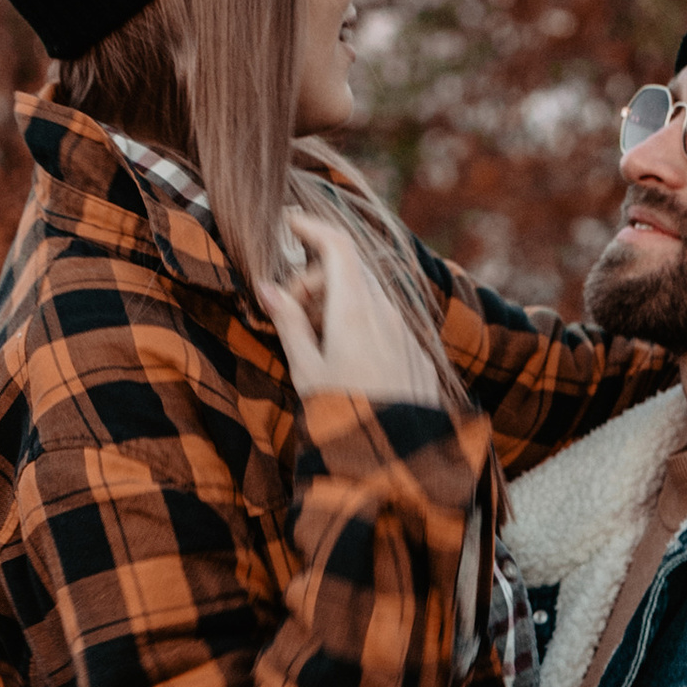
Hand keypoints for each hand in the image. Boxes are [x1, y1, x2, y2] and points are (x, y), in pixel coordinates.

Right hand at [260, 210, 436, 404]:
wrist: (398, 464)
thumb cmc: (345, 418)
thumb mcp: (307, 372)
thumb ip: (289, 324)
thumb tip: (267, 288)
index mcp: (355, 311)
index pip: (337, 246)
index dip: (312, 227)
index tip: (289, 223)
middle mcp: (387, 314)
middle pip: (351, 270)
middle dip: (316, 277)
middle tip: (290, 310)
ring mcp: (407, 334)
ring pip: (370, 295)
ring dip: (339, 302)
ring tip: (316, 341)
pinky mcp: (418, 354)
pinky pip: (388, 322)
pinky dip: (362, 322)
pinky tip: (347, 360)